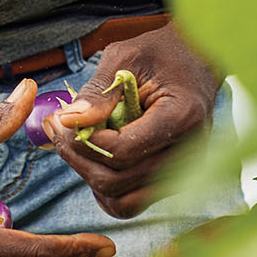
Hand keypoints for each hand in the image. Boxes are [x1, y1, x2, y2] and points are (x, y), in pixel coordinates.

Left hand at [46, 25, 219, 218]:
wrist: (198, 61)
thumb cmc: (161, 54)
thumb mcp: (126, 57)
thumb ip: (98, 91)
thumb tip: (69, 120)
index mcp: (182, 118)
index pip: (121, 151)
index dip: (84, 141)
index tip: (64, 119)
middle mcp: (190, 153)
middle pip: (117, 181)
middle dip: (78, 158)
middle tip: (57, 129)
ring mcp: (185, 173)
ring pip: (123, 202)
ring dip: (89, 176)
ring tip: (74, 144)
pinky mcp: (175, 182)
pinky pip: (132, 202)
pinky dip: (106, 188)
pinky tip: (95, 159)